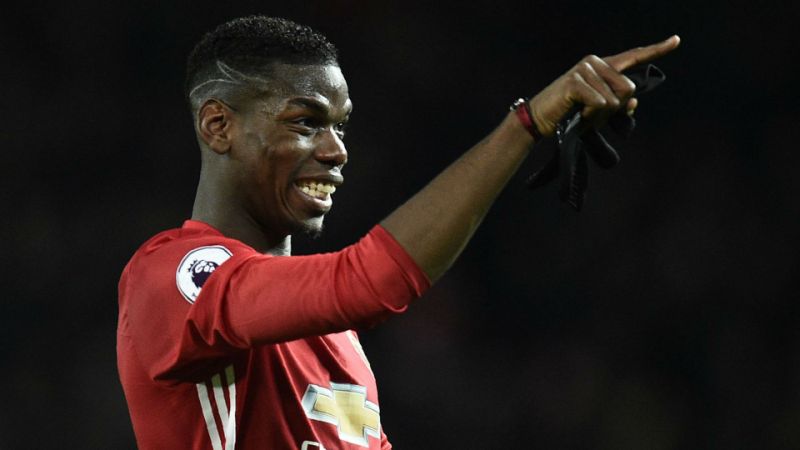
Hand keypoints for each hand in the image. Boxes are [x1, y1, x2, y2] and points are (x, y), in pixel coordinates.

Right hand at [529, 35, 680, 136]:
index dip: (657, 50)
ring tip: (582, 112)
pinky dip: (590, 115)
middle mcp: (595, 62)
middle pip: (628, 87)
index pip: (634, 57)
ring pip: (614, 98)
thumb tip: (633, 101)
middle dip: (616, 107)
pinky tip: (577, 113)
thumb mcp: (598, 111)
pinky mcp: (575, 82)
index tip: (676, 40)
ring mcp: (585, 70)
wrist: (540, 119)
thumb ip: (618, 104)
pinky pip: (600, 103)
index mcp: (603, 66)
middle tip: (593, 113)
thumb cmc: (569, 114)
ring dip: (600, 114)